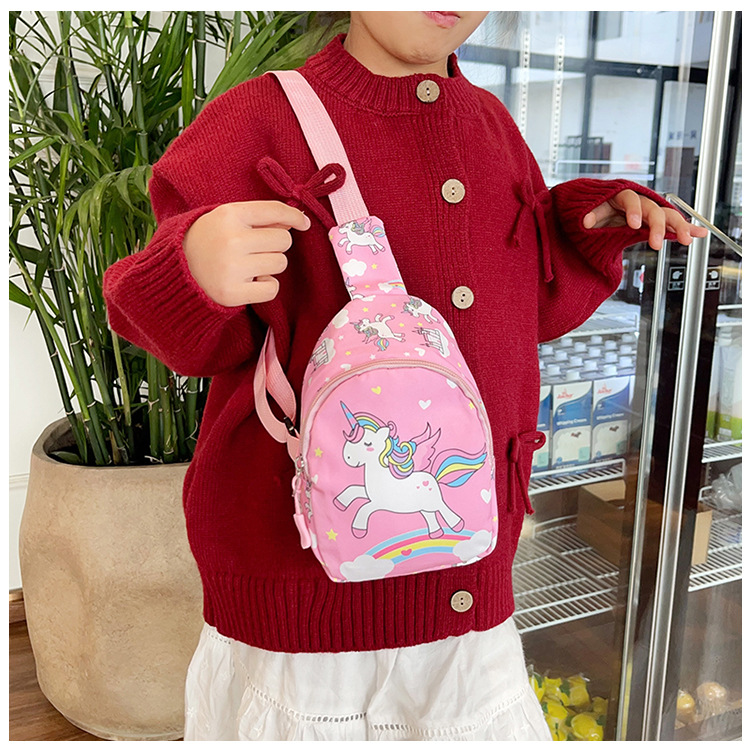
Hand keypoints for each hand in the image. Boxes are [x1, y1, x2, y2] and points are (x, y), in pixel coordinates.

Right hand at [183, 201, 310, 305]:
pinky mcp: (232, 293)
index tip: (303, 223)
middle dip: (275, 244)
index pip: (274, 210)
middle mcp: (231, 240)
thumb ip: (260, 217)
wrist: (177, 270)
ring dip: (270, 266)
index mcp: (229, 215)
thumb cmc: (210, 240)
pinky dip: (265, 287)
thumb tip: (297, 220)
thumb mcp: (228, 219)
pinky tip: (247, 282)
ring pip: (280, 263)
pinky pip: (272, 288)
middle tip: (254, 250)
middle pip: (283, 239)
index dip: (294, 216)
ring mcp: (232, 268)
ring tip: (247, 266)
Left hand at [582, 189, 707, 250]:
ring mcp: (649, 211)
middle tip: (655, 244)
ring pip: (668, 215)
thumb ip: (590, 214)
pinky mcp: (654, 222)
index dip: (633, 211)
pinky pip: (672, 224)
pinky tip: (700, 233)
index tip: (633, 225)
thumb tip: (585, 221)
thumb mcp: (589, 211)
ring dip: (679, 227)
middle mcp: (639, 202)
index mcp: (622, 196)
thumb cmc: (595, 208)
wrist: (598, 213)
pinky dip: (686, 228)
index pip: (630, 199)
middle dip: (657, 226)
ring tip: (687, 239)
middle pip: (653, 209)